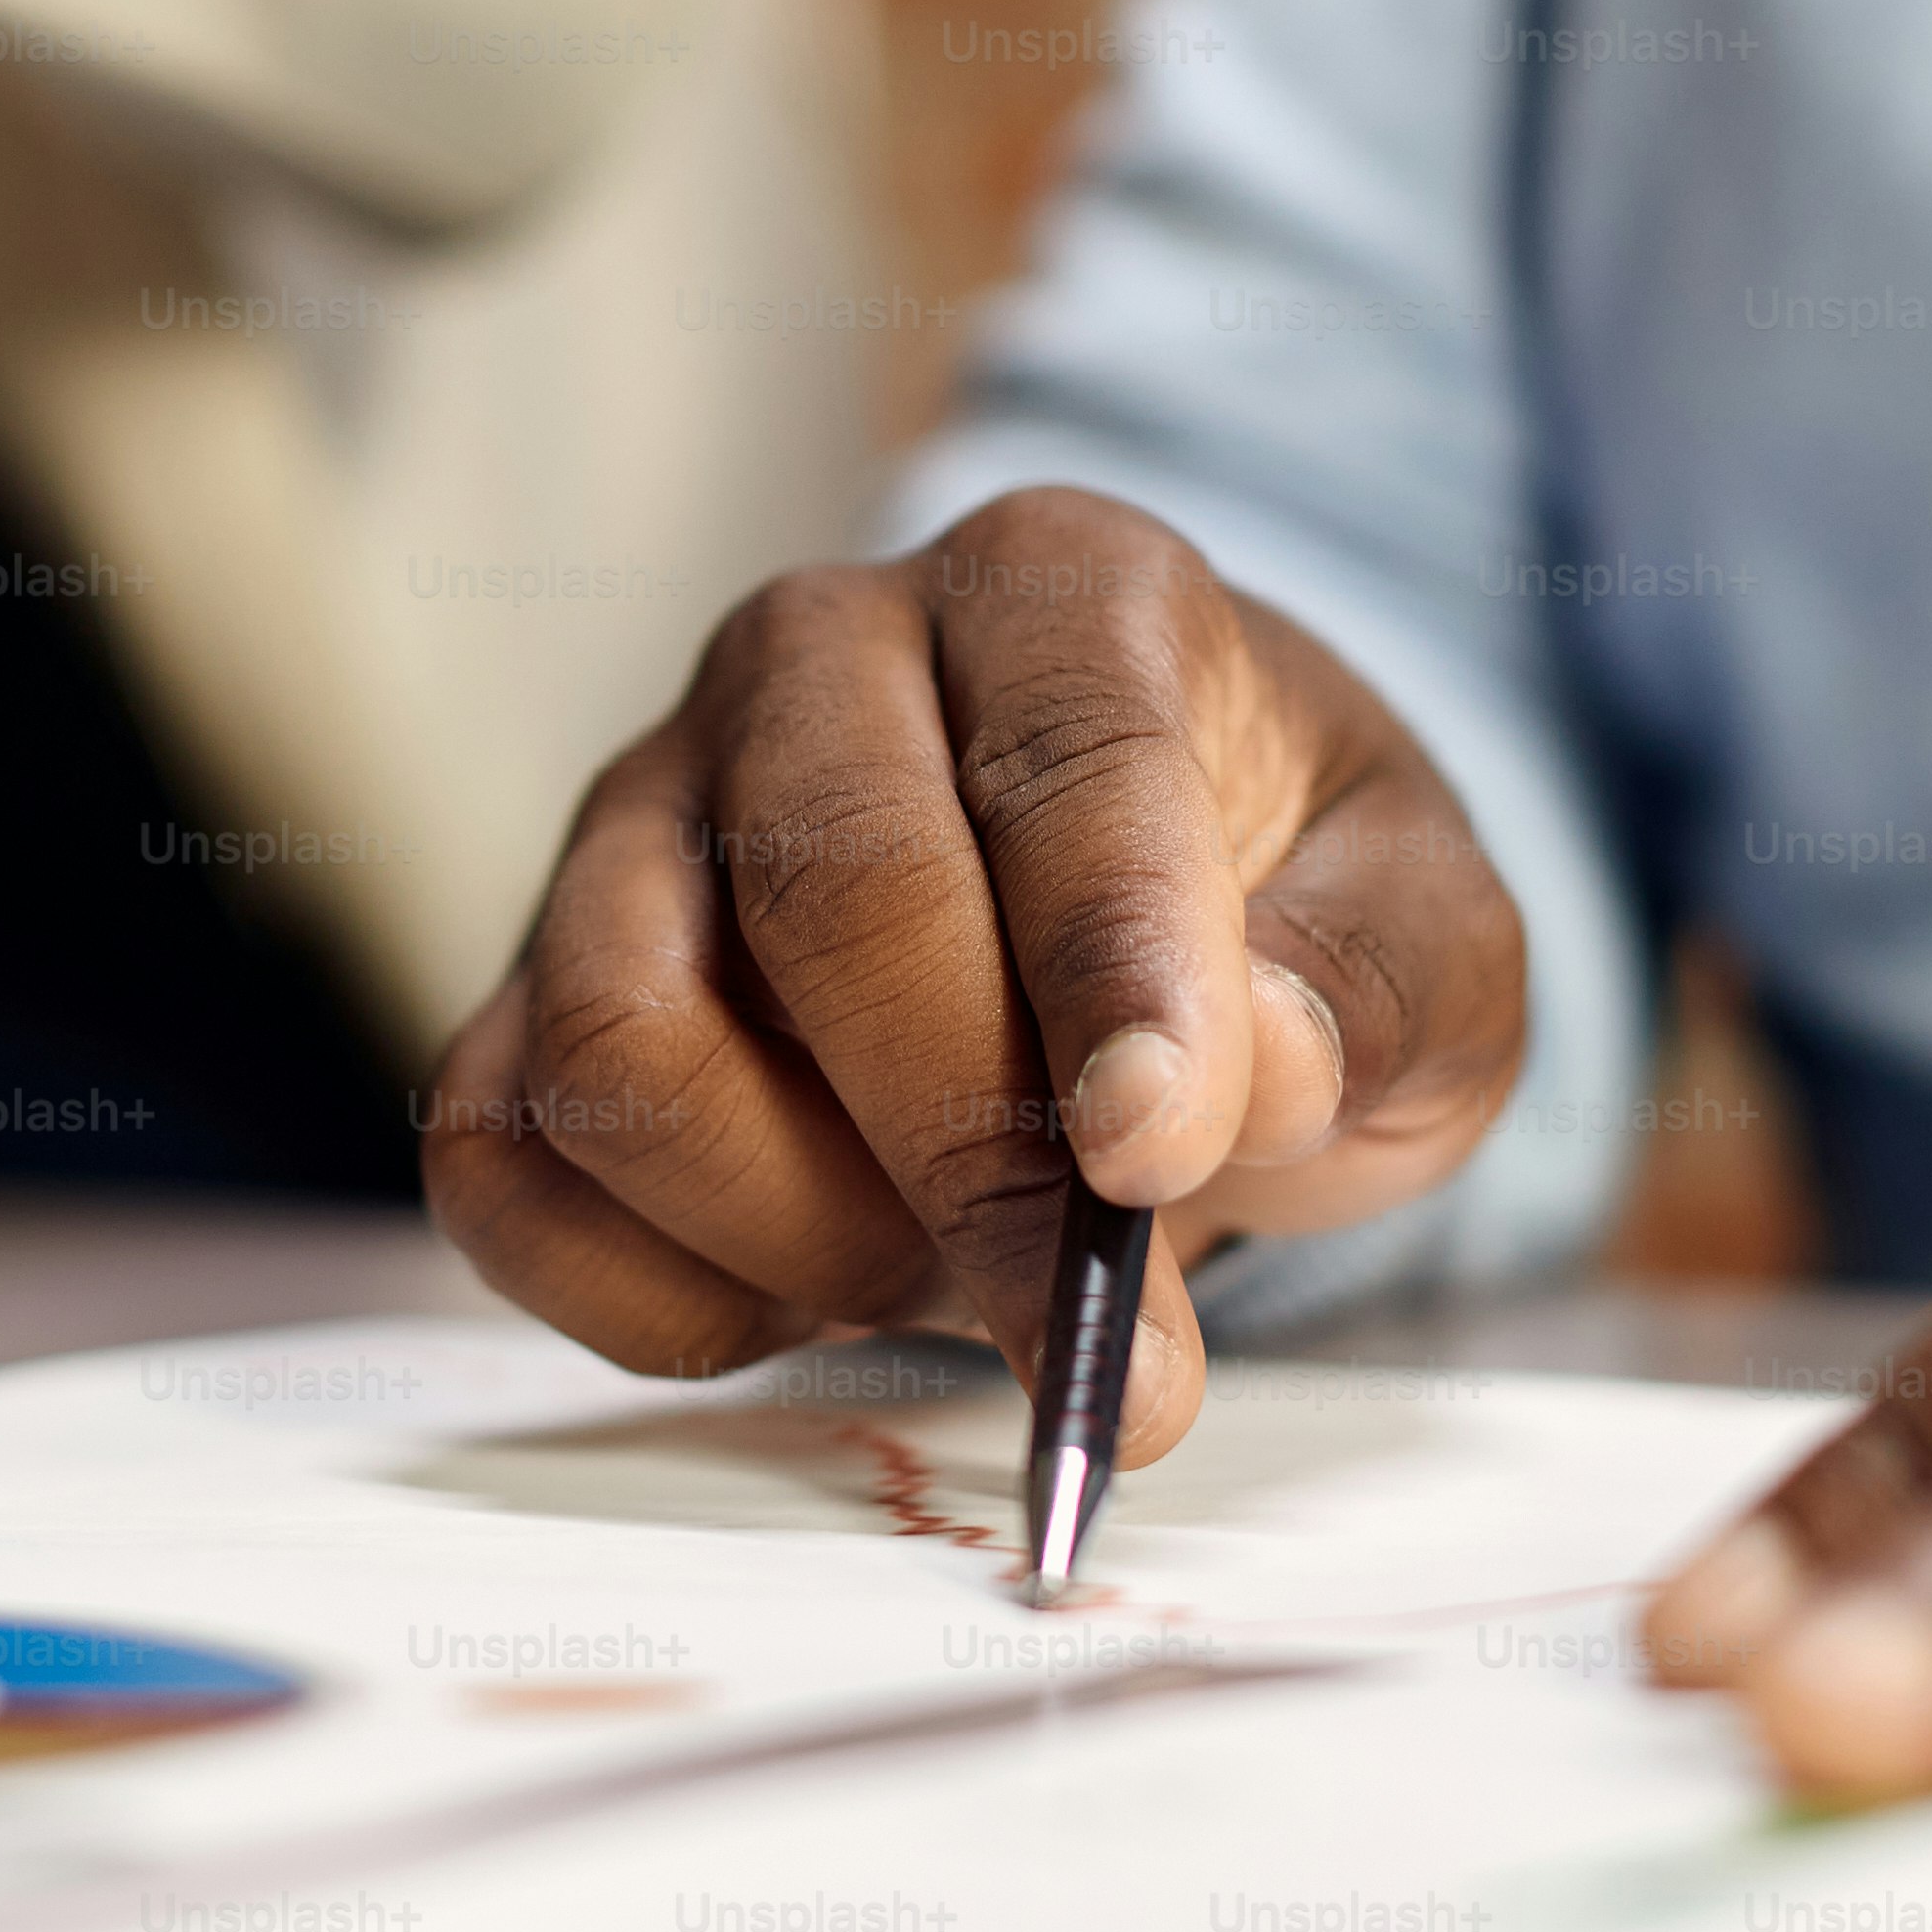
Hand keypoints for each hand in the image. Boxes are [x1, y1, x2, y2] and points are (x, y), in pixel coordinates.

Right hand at [421, 489, 1531, 1458]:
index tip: (1159, 1153)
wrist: (1150, 954)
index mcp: (1056, 590)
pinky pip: (499, 1165)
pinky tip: (805, 1299)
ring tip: (950, 1272)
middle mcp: (815, 659)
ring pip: (623, 1034)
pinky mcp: (532, 984)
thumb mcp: (1432, 937)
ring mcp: (641, 818)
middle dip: (967, 1153)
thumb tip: (1251, 1075)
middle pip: (827, 897)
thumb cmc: (1288, 916)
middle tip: (1102, 1342)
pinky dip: (649, 1290)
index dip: (1106, 962)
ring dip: (801, 1226)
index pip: (1062, 754)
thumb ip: (1375, 986)